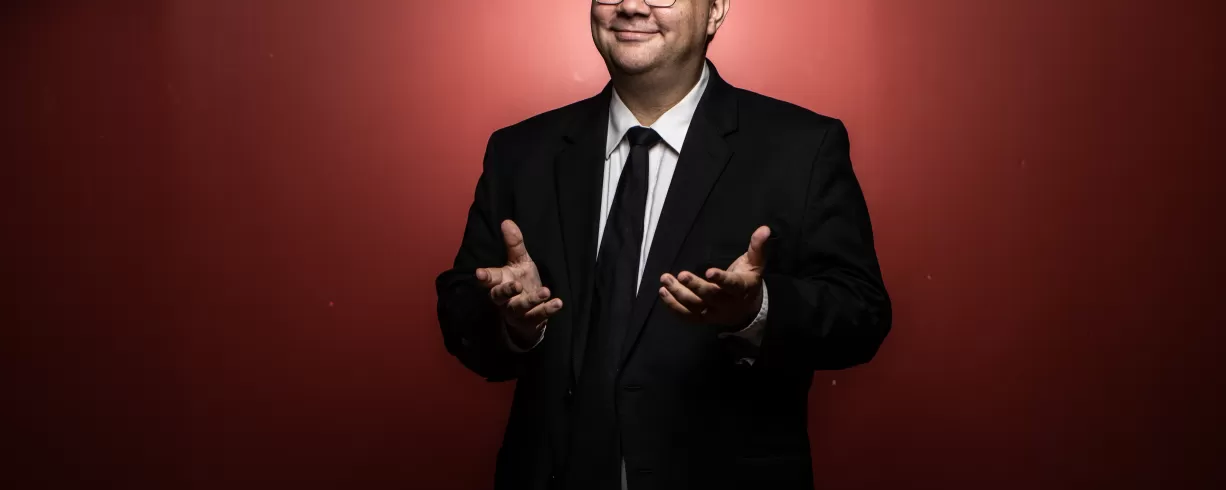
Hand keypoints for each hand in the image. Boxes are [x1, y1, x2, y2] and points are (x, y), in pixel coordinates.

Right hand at [475, 220, 562, 347]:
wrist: (530, 313)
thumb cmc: (522, 282)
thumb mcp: (520, 262)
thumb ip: (513, 245)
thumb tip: (506, 221)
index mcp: (500, 281)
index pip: (489, 279)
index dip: (484, 277)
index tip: (479, 273)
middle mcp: (505, 299)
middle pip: (499, 296)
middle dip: (506, 291)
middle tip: (515, 285)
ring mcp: (517, 311)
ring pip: (520, 307)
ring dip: (532, 300)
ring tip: (545, 291)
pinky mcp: (531, 320)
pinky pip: (538, 316)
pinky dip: (548, 310)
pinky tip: (557, 303)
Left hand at [659, 226, 769, 329]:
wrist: (747, 310)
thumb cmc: (748, 280)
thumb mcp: (755, 264)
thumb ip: (757, 246)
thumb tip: (764, 229)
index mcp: (741, 288)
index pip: (731, 284)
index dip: (721, 279)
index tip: (709, 272)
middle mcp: (727, 303)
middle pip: (710, 297)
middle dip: (694, 286)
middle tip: (680, 275)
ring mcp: (713, 313)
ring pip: (695, 307)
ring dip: (678, 294)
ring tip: (665, 280)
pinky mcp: (703, 318)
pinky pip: (687, 316)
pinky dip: (673, 307)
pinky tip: (663, 293)